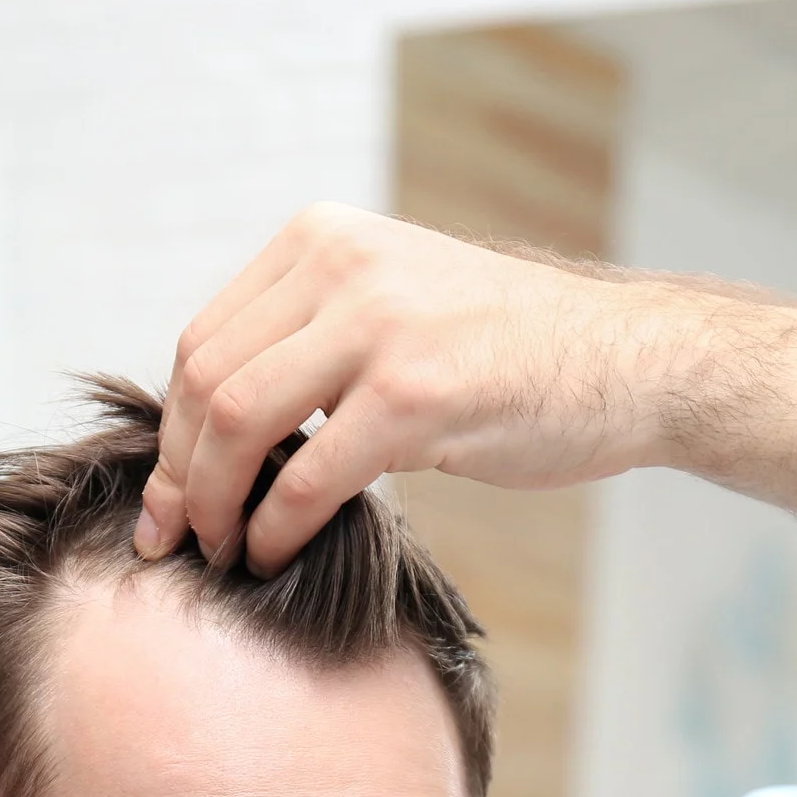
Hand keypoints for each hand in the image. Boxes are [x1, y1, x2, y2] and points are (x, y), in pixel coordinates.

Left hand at [138, 202, 688, 575]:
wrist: (628, 361)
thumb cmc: (509, 354)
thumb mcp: (395, 304)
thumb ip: (310, 337)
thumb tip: (211, 425)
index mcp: (323, 239)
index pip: (205, 340)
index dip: (174, 431)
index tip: (169, 495)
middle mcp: (343, 265)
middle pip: (207, 381)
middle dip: (179, 475)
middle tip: (175, 540)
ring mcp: (381, 326)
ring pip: (240, 424)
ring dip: (215, 505)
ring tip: (222, 552)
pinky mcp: (416, 395)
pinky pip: (308, 476)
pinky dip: (274, 529)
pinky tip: (273, 557)